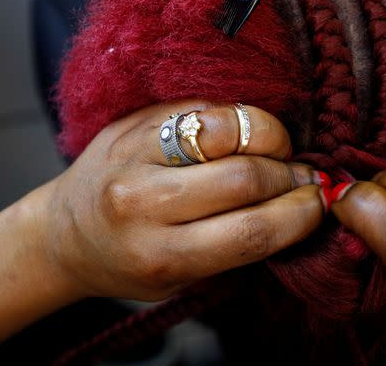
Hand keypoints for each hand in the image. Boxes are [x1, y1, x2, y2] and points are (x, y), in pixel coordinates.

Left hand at [44, 100, 324, 301]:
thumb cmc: (131, 261)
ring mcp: (134, 154)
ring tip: (275, 151)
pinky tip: (241, 135)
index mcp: (158, 255)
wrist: (65, 231)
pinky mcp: (133, 121)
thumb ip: (237, 246)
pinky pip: (202, 107)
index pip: (249, 232)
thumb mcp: (181, 277)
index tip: (320, 204)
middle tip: (304, 178)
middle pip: (244, 177)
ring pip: (224, 129)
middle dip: (291, 176)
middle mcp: (141, 202)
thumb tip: (304, 206)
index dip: (299, 215)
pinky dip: (235, 119)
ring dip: (267, 137)